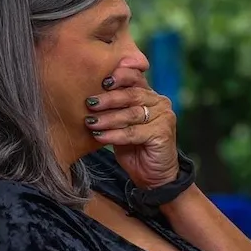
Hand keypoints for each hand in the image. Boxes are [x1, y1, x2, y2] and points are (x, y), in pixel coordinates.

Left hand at [86, 68, 178, 189]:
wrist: (153, 175)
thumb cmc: (134, 147)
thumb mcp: (121, 123)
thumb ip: (113, 108)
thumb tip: (87, 97)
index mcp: (149, 94)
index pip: (134, 77)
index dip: (119, 75)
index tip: (101, 80)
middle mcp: (160, 102)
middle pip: (132, 94)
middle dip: (108, 98)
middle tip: (89, 103)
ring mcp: (164, 117)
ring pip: (132, 113)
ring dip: (108, 118)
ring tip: (91, 122)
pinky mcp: (163, 134)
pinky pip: (134, 132)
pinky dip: (115, 135)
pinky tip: (100, 137)